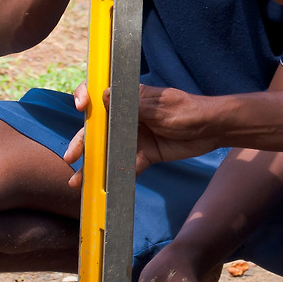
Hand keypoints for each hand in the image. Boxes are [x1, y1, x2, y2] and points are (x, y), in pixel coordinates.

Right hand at [64, 83, 223, 185]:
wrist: (212, 130)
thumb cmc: (188, 110)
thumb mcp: (160, 107)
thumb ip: (133, 105)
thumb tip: (104, 95)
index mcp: (130, 98)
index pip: (100, 94)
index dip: (85, 96)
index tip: (81, 107)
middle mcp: (127, 117)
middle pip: (98, 128)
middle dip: (82, 142)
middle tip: (70, 156)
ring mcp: (135, 137)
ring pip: (108, 151)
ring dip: (92, 165)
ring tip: (77, 181)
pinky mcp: (144, 155)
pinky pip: (126, 166)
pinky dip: (116, 176)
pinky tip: (106, 187)